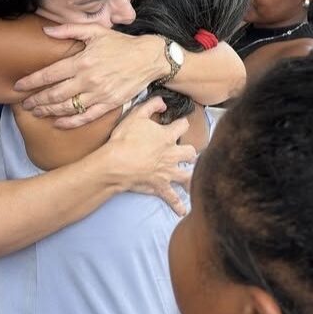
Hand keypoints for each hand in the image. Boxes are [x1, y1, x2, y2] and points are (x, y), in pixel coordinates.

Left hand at [14, 24, 167, 128]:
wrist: (148, 59)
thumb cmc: (121, 44)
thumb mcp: (96, 31)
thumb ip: (69, 30)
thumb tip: (46, 30)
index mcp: (82, 61)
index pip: (49, 74)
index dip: (31, 82)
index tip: (18, 86)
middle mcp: (88, 80)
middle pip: (54, 94)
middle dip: (36, 100)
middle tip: (25, 104)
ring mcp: (98, 94)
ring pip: (67, 108)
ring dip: (48, 111)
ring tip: (37, 112)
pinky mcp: (108, 105)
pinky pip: (85, 117)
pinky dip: (70, 122)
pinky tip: (58, 123)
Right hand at [103, 97, 195, 215]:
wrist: (116, 164)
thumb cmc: (124, 139)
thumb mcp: (135, 115)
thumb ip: (150, 106)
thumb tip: (162, 102)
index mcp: (167, 136)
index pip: (182, 127)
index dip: (182, 124)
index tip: (180, 124)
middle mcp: (172, 155)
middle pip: (191, 153)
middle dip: (190, 153)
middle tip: (188, 154)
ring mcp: (167, 172)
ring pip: (187, 175)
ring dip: (191, 177)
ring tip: (196, 181)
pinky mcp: (160, 186)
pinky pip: (172, 197)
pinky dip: (177, 205)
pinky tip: (183, 211)